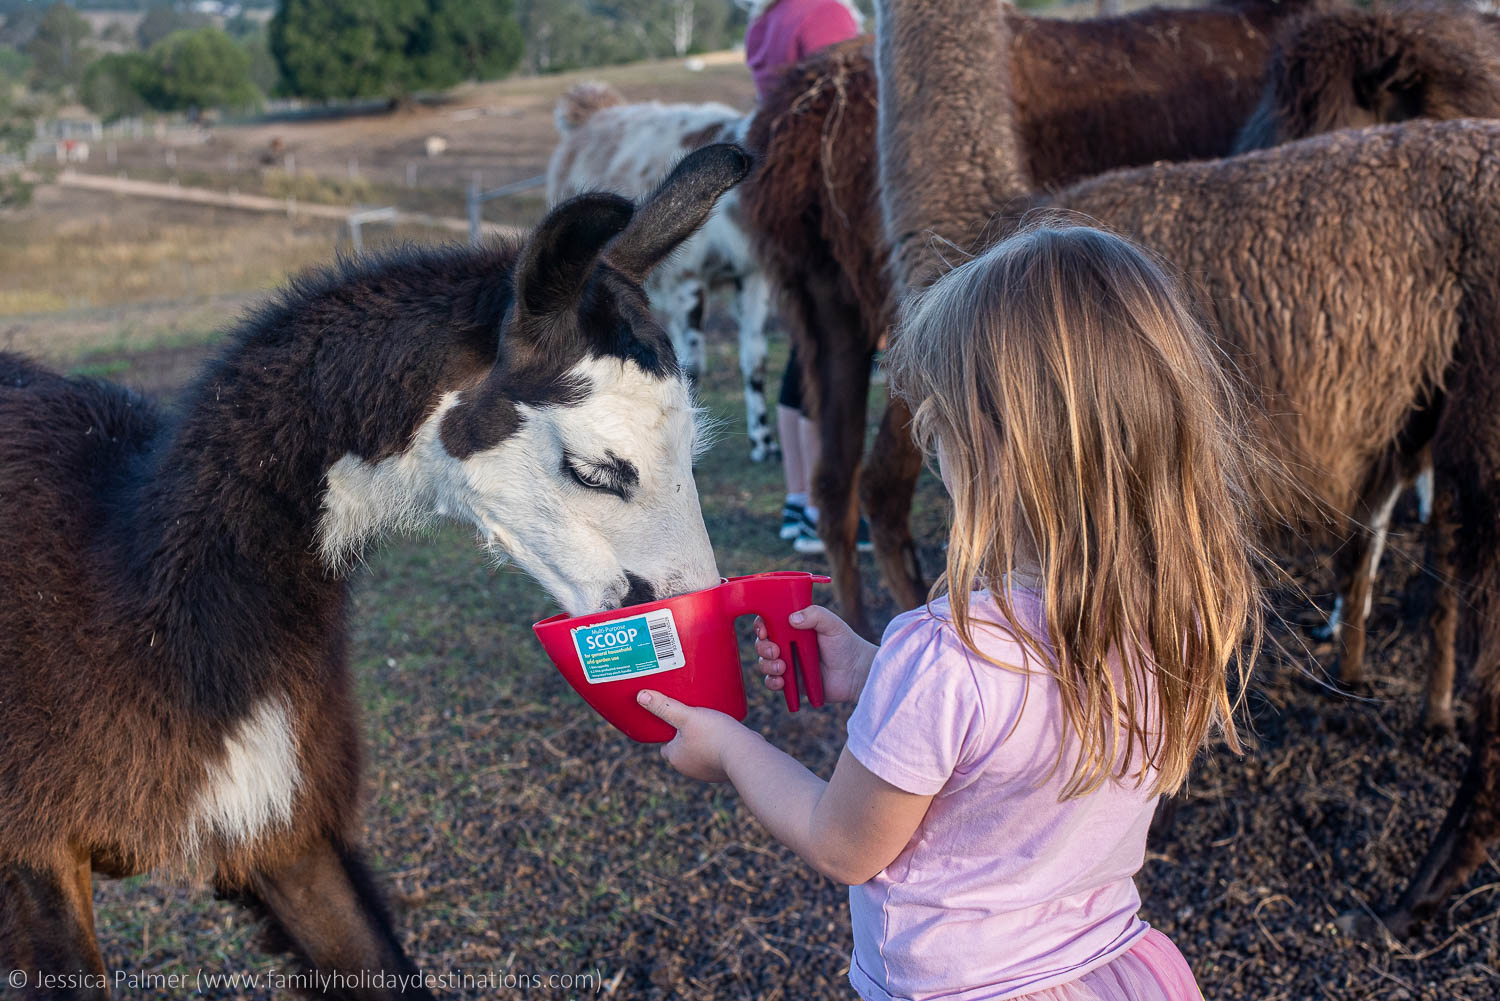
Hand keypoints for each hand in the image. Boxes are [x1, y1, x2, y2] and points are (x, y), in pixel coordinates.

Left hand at [636, 690, 748, 781]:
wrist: (745, 754)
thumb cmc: (713, 735)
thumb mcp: (686, 716)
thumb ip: (664, 706)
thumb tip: (640, 696)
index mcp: (676, 759)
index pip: (665, 745)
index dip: (668, 732)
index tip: (674, 718)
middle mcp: (690, 769)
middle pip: (682, 748)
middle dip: (686, 735)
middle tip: (692, 716)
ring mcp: (708, 772)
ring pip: (700, 753)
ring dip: (703, 741)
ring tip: (709, 721)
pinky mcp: (725, 771)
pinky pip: (717, 756)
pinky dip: (719, 747)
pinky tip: (725, 734)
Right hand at [754, 605, 876, 703]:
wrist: (857, 672)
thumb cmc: (846, 644)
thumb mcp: (832, 624)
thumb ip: (814, 615)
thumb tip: (791, 618)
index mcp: (794, 626)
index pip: (769, 621)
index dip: (761, 625)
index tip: (764, 631)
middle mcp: (788, 643)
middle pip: (762, 643)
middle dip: (763, 647)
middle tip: (775, 651)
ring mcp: (788, 663)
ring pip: (764, 663)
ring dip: (767, 665)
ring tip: (782, 667)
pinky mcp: (791, 682)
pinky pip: (772, 682)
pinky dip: (772, 682)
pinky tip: (782, 681)